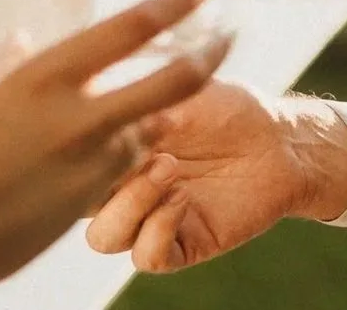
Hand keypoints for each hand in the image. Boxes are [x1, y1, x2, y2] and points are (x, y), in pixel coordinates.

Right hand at [0, 0, 232, 308]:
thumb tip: (12, 41)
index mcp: (40, 81)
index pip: (129, 29)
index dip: (177, 1)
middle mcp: (74, 122)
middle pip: (172, 83)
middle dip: (208, 57)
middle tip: (228, 39)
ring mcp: (83, 172)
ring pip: (149, 134)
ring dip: (158, 119)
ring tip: (164, 104)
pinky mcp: (78, 215)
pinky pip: (121, 178)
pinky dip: (127, 162)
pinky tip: (116, 156)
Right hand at [85, 85, 346, 271]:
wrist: (278, 138)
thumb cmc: (226, 110)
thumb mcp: (174, 94)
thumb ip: (132, 100)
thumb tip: (90, 89)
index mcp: (112, 153)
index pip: (67, 161)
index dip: (69, 147)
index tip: (90, 120)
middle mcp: (123, 189)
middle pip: (72, 205)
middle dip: (95, 176)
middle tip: (139, 146)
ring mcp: (150, 219)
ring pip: (104, 237)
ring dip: (129, 203)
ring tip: (168, 169)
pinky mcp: (182, 243)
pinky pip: (148, 257)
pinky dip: (158, 228)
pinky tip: (182, 197)